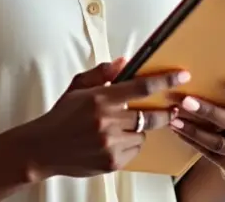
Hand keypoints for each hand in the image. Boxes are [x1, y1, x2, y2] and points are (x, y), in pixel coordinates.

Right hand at [17, 57, 189, 179]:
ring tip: (120, 127)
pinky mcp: (112, 162)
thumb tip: (125, 61)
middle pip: (150, 114)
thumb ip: (102, 73)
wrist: (43, 149)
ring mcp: (110, 144)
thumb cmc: (61, 116)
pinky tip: (112, 141)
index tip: (182, 76)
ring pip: (142, 133)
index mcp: (100, 98)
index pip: (141, 87)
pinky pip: (135, 150)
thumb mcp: (78, 87)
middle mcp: (107, 121)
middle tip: (171, 108)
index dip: (164, 80)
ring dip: (138, 128)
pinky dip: (130, 144)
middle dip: (164, 111)